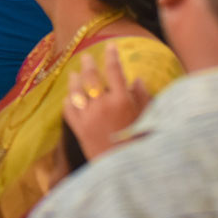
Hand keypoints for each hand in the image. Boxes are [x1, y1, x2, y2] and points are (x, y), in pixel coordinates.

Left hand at [62, 43, 151, 160]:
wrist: (127, 170)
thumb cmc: (144, 144)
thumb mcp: (149, 119)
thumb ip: (143, 98)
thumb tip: (137, 80)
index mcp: (122, 100)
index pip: (114, 71)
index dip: (112, 56)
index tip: (110, 46)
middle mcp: (102, 105)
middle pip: (91, 78)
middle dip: (88, 64)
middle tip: (86, 56)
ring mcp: (88, 117)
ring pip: (76, 91)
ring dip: (74, 80)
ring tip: (74, 73)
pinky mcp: (79, 129)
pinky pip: (69, 110)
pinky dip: (68, 101)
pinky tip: (69, 97)